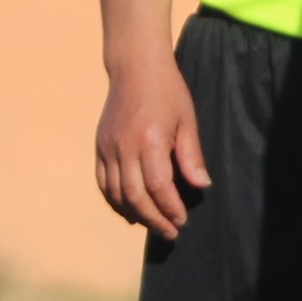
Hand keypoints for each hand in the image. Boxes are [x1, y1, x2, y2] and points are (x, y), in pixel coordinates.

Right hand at [94, 52, 209, 238]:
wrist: (135, 67)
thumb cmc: (167, 92)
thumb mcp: (187, 120)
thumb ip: (191, 156)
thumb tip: (201, 186)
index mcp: (150, 140)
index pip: (159, 186)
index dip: (171, 208)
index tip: (182, 221)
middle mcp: (124, 146)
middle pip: (135, 196)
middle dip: (154, 219)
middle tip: (170, 232)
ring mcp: (108, 147)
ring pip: (116, 193)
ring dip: (134, 214)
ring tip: (152, 224)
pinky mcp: (100, 146)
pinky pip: (103, 183)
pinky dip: (115, 201)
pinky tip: (129, 211)